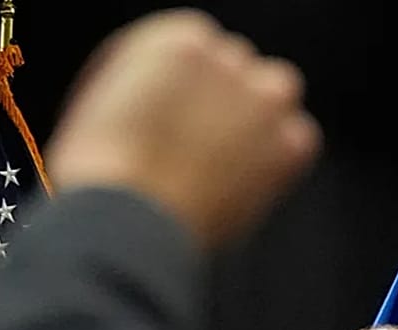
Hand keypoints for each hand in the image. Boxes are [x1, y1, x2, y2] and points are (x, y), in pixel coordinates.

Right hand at [45, 9, 321, 248]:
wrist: (125, 222)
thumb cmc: (101, 176)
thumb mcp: (103, 107)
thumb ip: (148, 92)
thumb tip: (168, 112)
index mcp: (176, 39)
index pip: (195, 52)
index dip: (180, 90)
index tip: (169, 117)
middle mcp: (228, 56)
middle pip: (234, 73)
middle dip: (218, 105)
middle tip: (192, 149)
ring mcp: (263, 98)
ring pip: (272, 97)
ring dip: (252, 123)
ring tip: (216, 167)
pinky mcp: (289, 143)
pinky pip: (296, 142)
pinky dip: (276, 161)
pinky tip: (239, 187)